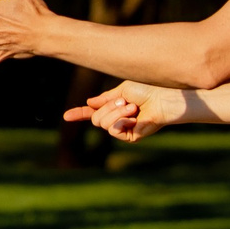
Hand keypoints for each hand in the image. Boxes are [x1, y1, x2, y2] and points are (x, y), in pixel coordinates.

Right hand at [64, 80, 185, 142]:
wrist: (163, 101)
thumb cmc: (147, 92)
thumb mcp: (122, 91)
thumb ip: (105, 98)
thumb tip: (89, 103)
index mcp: (114, 107)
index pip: (93, 112)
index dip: (79, 114)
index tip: (66, 116)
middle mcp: (117, 119)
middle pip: (95, 119)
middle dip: (106, 108)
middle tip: (124, 101)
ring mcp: (123, 129)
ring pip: (102, 124)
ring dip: (115, 112)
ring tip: (132, 107)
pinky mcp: (130, 137)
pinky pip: (113, 130)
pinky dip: (121, 120)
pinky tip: (134, 117)